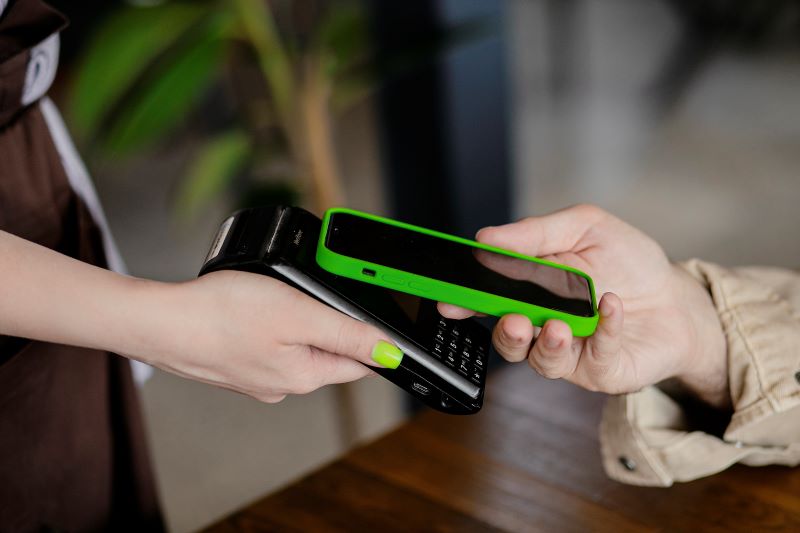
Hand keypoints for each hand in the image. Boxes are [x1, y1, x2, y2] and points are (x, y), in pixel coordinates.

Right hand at [0, 230, 392, 403]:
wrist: (158, 322)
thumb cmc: (222, 314)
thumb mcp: (298, 313)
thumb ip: (347, 334)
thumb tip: (390, 354)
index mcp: (305, 376)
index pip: (358, 363)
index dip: (370, 338)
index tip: (368, 316)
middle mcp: (283, 385)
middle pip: (327, 353)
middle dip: (328, 324)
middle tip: (310, 294)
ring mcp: (256, 379)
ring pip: (296, 347)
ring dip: (296, 323)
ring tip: (276, 298)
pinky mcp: (235, 366)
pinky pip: (267, 345)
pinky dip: (267, 327)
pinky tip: (251, 310)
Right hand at [440, 204, 728, 407]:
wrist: (678, 296)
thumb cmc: (628, 262)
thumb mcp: (584, 228)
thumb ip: (536, 233)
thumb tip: (487, 237)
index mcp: (530, 292)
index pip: (489, 299)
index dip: (465, 301)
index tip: (451, 301)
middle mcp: (542, 326)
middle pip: (508, 339)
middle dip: (505, 332)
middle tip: (512, 320)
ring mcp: (569, 353)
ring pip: (540, 361)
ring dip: (546, 344)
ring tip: (559, 326)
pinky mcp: (601, 370)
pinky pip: (594, 358)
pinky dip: (603, 330)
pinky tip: (612, 306)